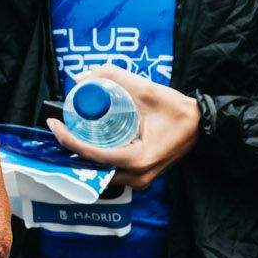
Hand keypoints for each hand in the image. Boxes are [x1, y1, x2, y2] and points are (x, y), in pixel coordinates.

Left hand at [48, 66, 200, 188]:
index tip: (54, 123)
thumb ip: (114, 78)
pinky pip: (113, 171)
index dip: (68, 140)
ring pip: (102, 173)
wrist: (203, 125)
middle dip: (73, 149)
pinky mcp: (142, 176)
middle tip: (61, 126)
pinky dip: (99, 158)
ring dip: (84, 155)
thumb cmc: (178, 110)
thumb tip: (82, 77)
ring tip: (72, 132)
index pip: (93, 155)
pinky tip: (90, 141)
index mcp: (138, 160)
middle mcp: (138, 177)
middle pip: (93, 168)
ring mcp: (141, 180)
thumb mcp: (147, 90)